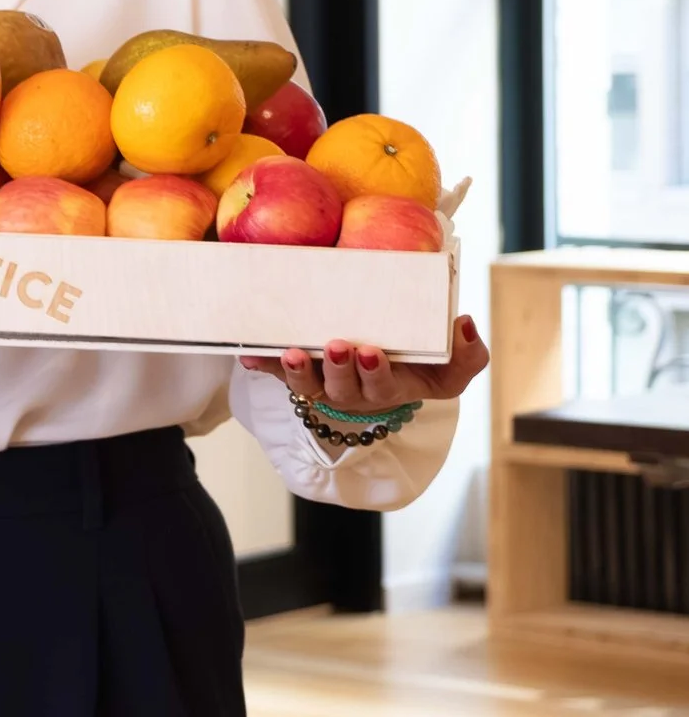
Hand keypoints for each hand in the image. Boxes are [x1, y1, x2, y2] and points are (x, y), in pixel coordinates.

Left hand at [240, 314, 488, 412]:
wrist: (388, 363)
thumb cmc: (421, 364)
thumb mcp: (452, 366)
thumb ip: (469, 354)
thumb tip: (464, 325)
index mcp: (389, 388)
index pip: (383, 387)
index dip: (375, 373)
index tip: (371, 351)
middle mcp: (352, 391)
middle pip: (342, 388)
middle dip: (338, 369)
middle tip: (338, 345)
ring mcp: (323, 383)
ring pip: (306, 385)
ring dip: (297, 371)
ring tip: (291, 352)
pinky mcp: (299, 373)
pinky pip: (276, 371)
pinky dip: (262, 364)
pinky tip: (248, 353)